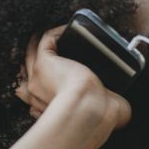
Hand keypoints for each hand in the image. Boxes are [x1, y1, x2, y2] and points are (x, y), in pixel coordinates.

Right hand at [14, 25, 131, 131]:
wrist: (89, 112)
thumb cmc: (96, 119)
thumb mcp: (98, 116)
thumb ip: (104, 110)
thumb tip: (122, 110)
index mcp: (45, 109)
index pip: (32, 97)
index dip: (39, 87)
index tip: (53, 80)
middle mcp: (35, 94)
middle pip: (26, 72)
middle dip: (35, 60)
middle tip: (51, 51)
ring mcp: (36, 77)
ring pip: (31, 54)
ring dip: (41, 42)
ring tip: (56, 35)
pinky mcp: (44, 62)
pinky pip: (44, 40)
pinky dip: (55, 32)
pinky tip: (67, 28)